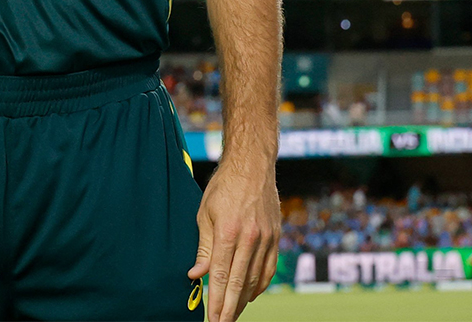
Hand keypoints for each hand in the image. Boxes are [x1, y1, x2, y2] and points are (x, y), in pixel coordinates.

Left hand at [189, 157, 279, 321]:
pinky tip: (251, 295)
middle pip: (239, 283)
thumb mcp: (205, 214)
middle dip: (230, 309)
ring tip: (233, 314)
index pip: (221, 277)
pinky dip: (260, 285)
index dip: (216, 302)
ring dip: (244, 300)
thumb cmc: (224, 187)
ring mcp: (266, 238)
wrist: (253, 164)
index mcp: (228, 232)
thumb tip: (196, 275)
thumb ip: (203, 248)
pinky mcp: (276, 236)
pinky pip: (269, 269)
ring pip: (255, 279)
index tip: (212, 320)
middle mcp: (250, 238)